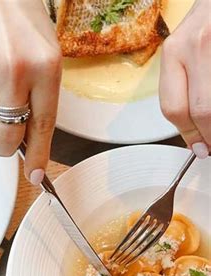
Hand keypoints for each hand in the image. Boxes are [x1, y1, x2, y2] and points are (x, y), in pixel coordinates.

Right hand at [0, 0, 61, 183]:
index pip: (42, 127)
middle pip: (7, 137)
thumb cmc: (18, 19)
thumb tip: (29, 146)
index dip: (38, 157)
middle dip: (6, 144)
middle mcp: (13, 72)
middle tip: (4, 137)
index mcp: (45, 67)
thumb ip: (40, 98)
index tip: (36, 177)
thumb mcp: (44, 53)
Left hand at [159, 0, 210, 157]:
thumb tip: (194, 130)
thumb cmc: (209, 22)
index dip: (188, 135)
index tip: (200, 148)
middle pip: (200, 111)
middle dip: (209, 134)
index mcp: (174, 51)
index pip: (174, 108)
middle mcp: (196, 45)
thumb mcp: (187, 47)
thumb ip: (185, 84)